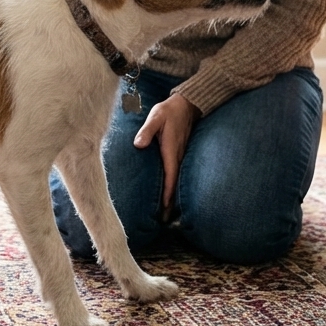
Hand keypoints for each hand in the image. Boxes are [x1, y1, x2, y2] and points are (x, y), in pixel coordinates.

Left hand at [132, 93, 200, 212]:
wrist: (186, 104)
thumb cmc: (168, 111)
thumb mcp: (155, 117)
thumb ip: (146, 130)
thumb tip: (138, 144)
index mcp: (170, 151)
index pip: (170, 178)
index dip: (167, 195)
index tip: (164, 211)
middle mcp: (176, 156)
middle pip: (174, 184)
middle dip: (170, 203)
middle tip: (164, 221)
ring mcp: (179, 155)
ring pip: (176, 180)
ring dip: (172, 196)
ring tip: (166, 214)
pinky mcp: (178, 153)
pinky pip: (176, 173)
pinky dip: (173, 185)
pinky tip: (168, 193)